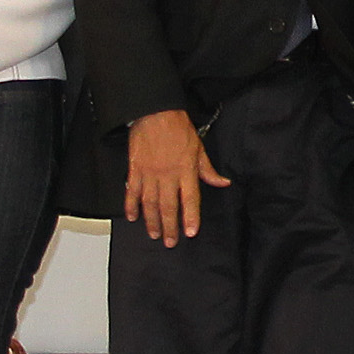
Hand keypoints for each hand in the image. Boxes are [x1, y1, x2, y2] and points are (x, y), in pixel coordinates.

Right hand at [125, 109, 229, 246]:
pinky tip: (132, 217)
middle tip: (170, 242)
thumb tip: (223, 182)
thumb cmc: (178, 127)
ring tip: (154, 234)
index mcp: (186, 170)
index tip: (191, 232)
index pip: (190, 199)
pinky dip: (130, 205)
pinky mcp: (135, 168)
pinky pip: (132, 191)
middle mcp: (168, 174)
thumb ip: (208, 169)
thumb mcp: (199, 148)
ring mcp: (149, 173)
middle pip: (169, 206)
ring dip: (152, 220)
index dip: (191, 217)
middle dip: (170, 226)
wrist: (155, 111)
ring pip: (150, 203)